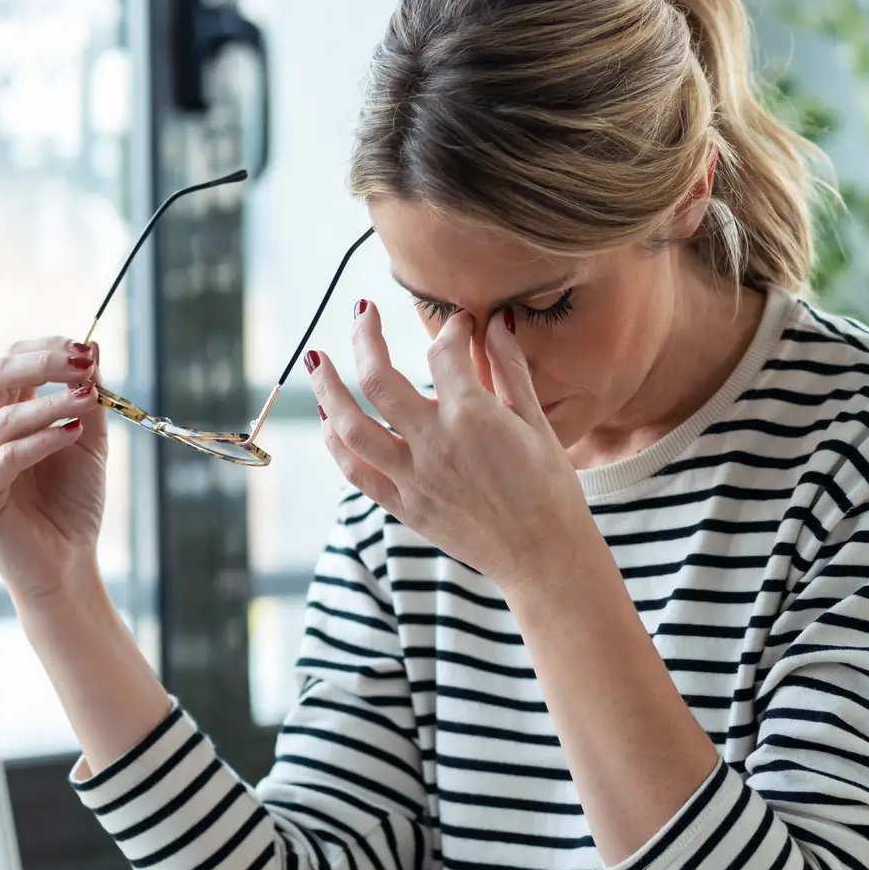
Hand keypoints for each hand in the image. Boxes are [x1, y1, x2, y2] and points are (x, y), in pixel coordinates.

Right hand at [0, 337, 108, 606]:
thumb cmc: (73, 506)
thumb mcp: (88, 442)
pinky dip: (42, 440)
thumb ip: (87, 398)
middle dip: (43, 361)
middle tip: (84, 361)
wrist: (67, 566)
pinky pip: (6, 457)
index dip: (45, 349)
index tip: (86, 347)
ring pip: (5, 415)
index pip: (9, 364)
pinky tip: (74, 433)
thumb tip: (94, 345)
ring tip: (90, 398)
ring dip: (53, 402)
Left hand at [310, 304, 595, 593]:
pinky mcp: (405, 506)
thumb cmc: (551, 489)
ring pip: (350, 426)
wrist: (543, 557)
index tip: (459, 325)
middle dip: (364, 336)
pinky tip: (329, 421)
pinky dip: (336, 444)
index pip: (443, 352)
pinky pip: (356, 472)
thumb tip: (499, 321)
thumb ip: (510, 369)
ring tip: (318, 360)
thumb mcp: (537, 423)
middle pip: (377, 378)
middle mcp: (434, 443)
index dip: (451, 328)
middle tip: (362, 312)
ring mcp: (413, 477)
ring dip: (327, 389)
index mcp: (472, 416)